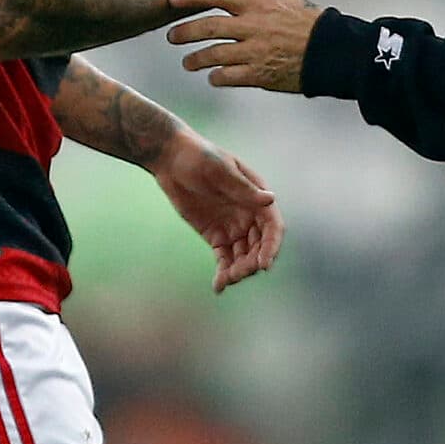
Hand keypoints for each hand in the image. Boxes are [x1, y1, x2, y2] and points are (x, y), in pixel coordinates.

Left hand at [151, 132, 285, 292]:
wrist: (171, 159)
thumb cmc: (199, 157)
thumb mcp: (220, 171)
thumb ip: (243, 188)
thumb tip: (271, 199)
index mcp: (257, 197)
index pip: (272, 227)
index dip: (271, 247)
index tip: (264, 264)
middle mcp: (250, 215)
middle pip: (259, 246)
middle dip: (252, 263)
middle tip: (237, 275)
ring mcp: (234, 227)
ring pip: (243, 256)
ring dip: (238, 270)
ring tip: (225, 281)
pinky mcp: (216, 237)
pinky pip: (224, 259)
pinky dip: (223, 272)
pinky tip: (218, 286)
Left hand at [167, 0, 323, 91]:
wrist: (334, 53)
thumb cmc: (314, 25)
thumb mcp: (289, 2)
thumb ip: (263, 1)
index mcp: (259, 3)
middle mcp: (251, 26)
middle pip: (206, 27)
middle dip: (184, 32)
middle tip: (173, 36)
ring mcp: (253, 52)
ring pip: (211, 55)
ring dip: (195, 59)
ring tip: (188, 62)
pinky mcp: (258, 75)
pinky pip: (227, 77)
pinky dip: (216, 77)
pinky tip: (213, 77)